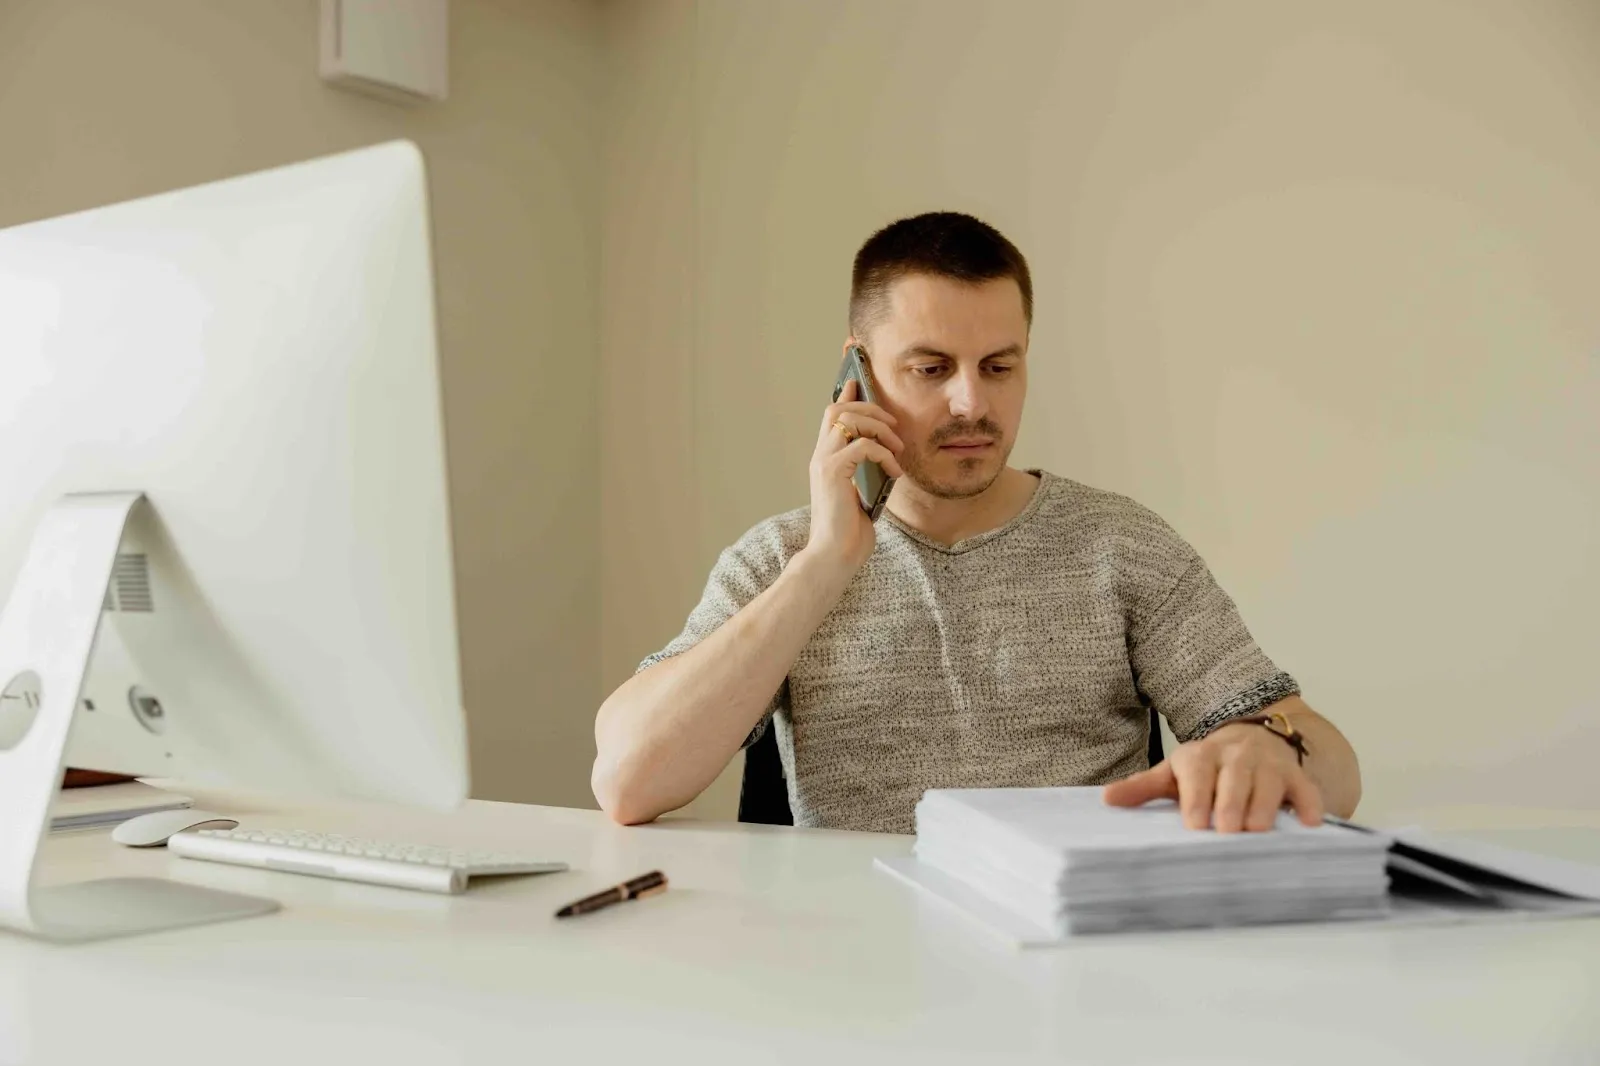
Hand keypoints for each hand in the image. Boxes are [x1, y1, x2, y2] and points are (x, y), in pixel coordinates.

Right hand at [804, 378, 905, 569]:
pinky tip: (895, 472)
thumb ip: (867, 472)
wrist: (835, 557)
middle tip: (893, 424)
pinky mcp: (832, 473)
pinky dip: (884, 454)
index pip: (831, 415)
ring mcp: (823, 463)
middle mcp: (820, 456)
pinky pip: (863, 446)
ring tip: (897, 447)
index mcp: (825, 459)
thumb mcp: (862, 494)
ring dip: (879, 428)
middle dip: (870, 408)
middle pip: (838, 408)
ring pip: (847, 419)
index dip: (846, 394)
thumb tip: (888, 456)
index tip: (859, 381)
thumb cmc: (849, 532)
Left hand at [1102, 720, 1324, 831]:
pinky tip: (1309, 824)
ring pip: (1269, 783)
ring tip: (1258, 832)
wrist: (1252, 742)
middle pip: (1234, 778)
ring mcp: (1269, 764)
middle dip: (1231, 804)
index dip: (1196, 798)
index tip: (1194, 825)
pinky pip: (1306, 789)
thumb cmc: (1206, 770)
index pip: (1197, 772)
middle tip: (1227, 833)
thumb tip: (1107, 800)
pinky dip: (1310, 805)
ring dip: (1265, 807)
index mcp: (1200, 756)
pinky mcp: (1297, 776)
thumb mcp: (1173, 774)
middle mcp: (1236, 756)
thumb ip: (1143, 788)